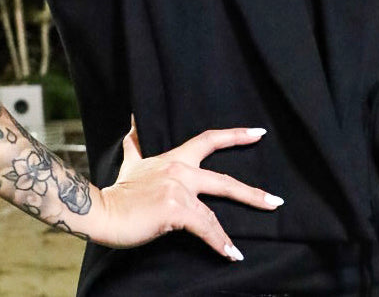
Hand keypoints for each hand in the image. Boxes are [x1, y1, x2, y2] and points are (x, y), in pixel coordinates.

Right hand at [89, 118, 282, 260]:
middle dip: (252, 192)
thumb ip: (135, 146)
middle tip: (276, 201)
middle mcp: (179, 170)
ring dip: (232, 231)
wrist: (102, 211)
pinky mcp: (175, 210)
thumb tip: (132, 125)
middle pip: (223, 179)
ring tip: (243, 246)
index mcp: (173, 159)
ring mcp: (178, 189)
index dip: (235, 136)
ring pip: (215, 210)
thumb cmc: (118, 193)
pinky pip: (205, 228)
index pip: (208, 140)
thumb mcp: (130, 163)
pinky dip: (220, 243)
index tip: (258, 133)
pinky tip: (232, 253)